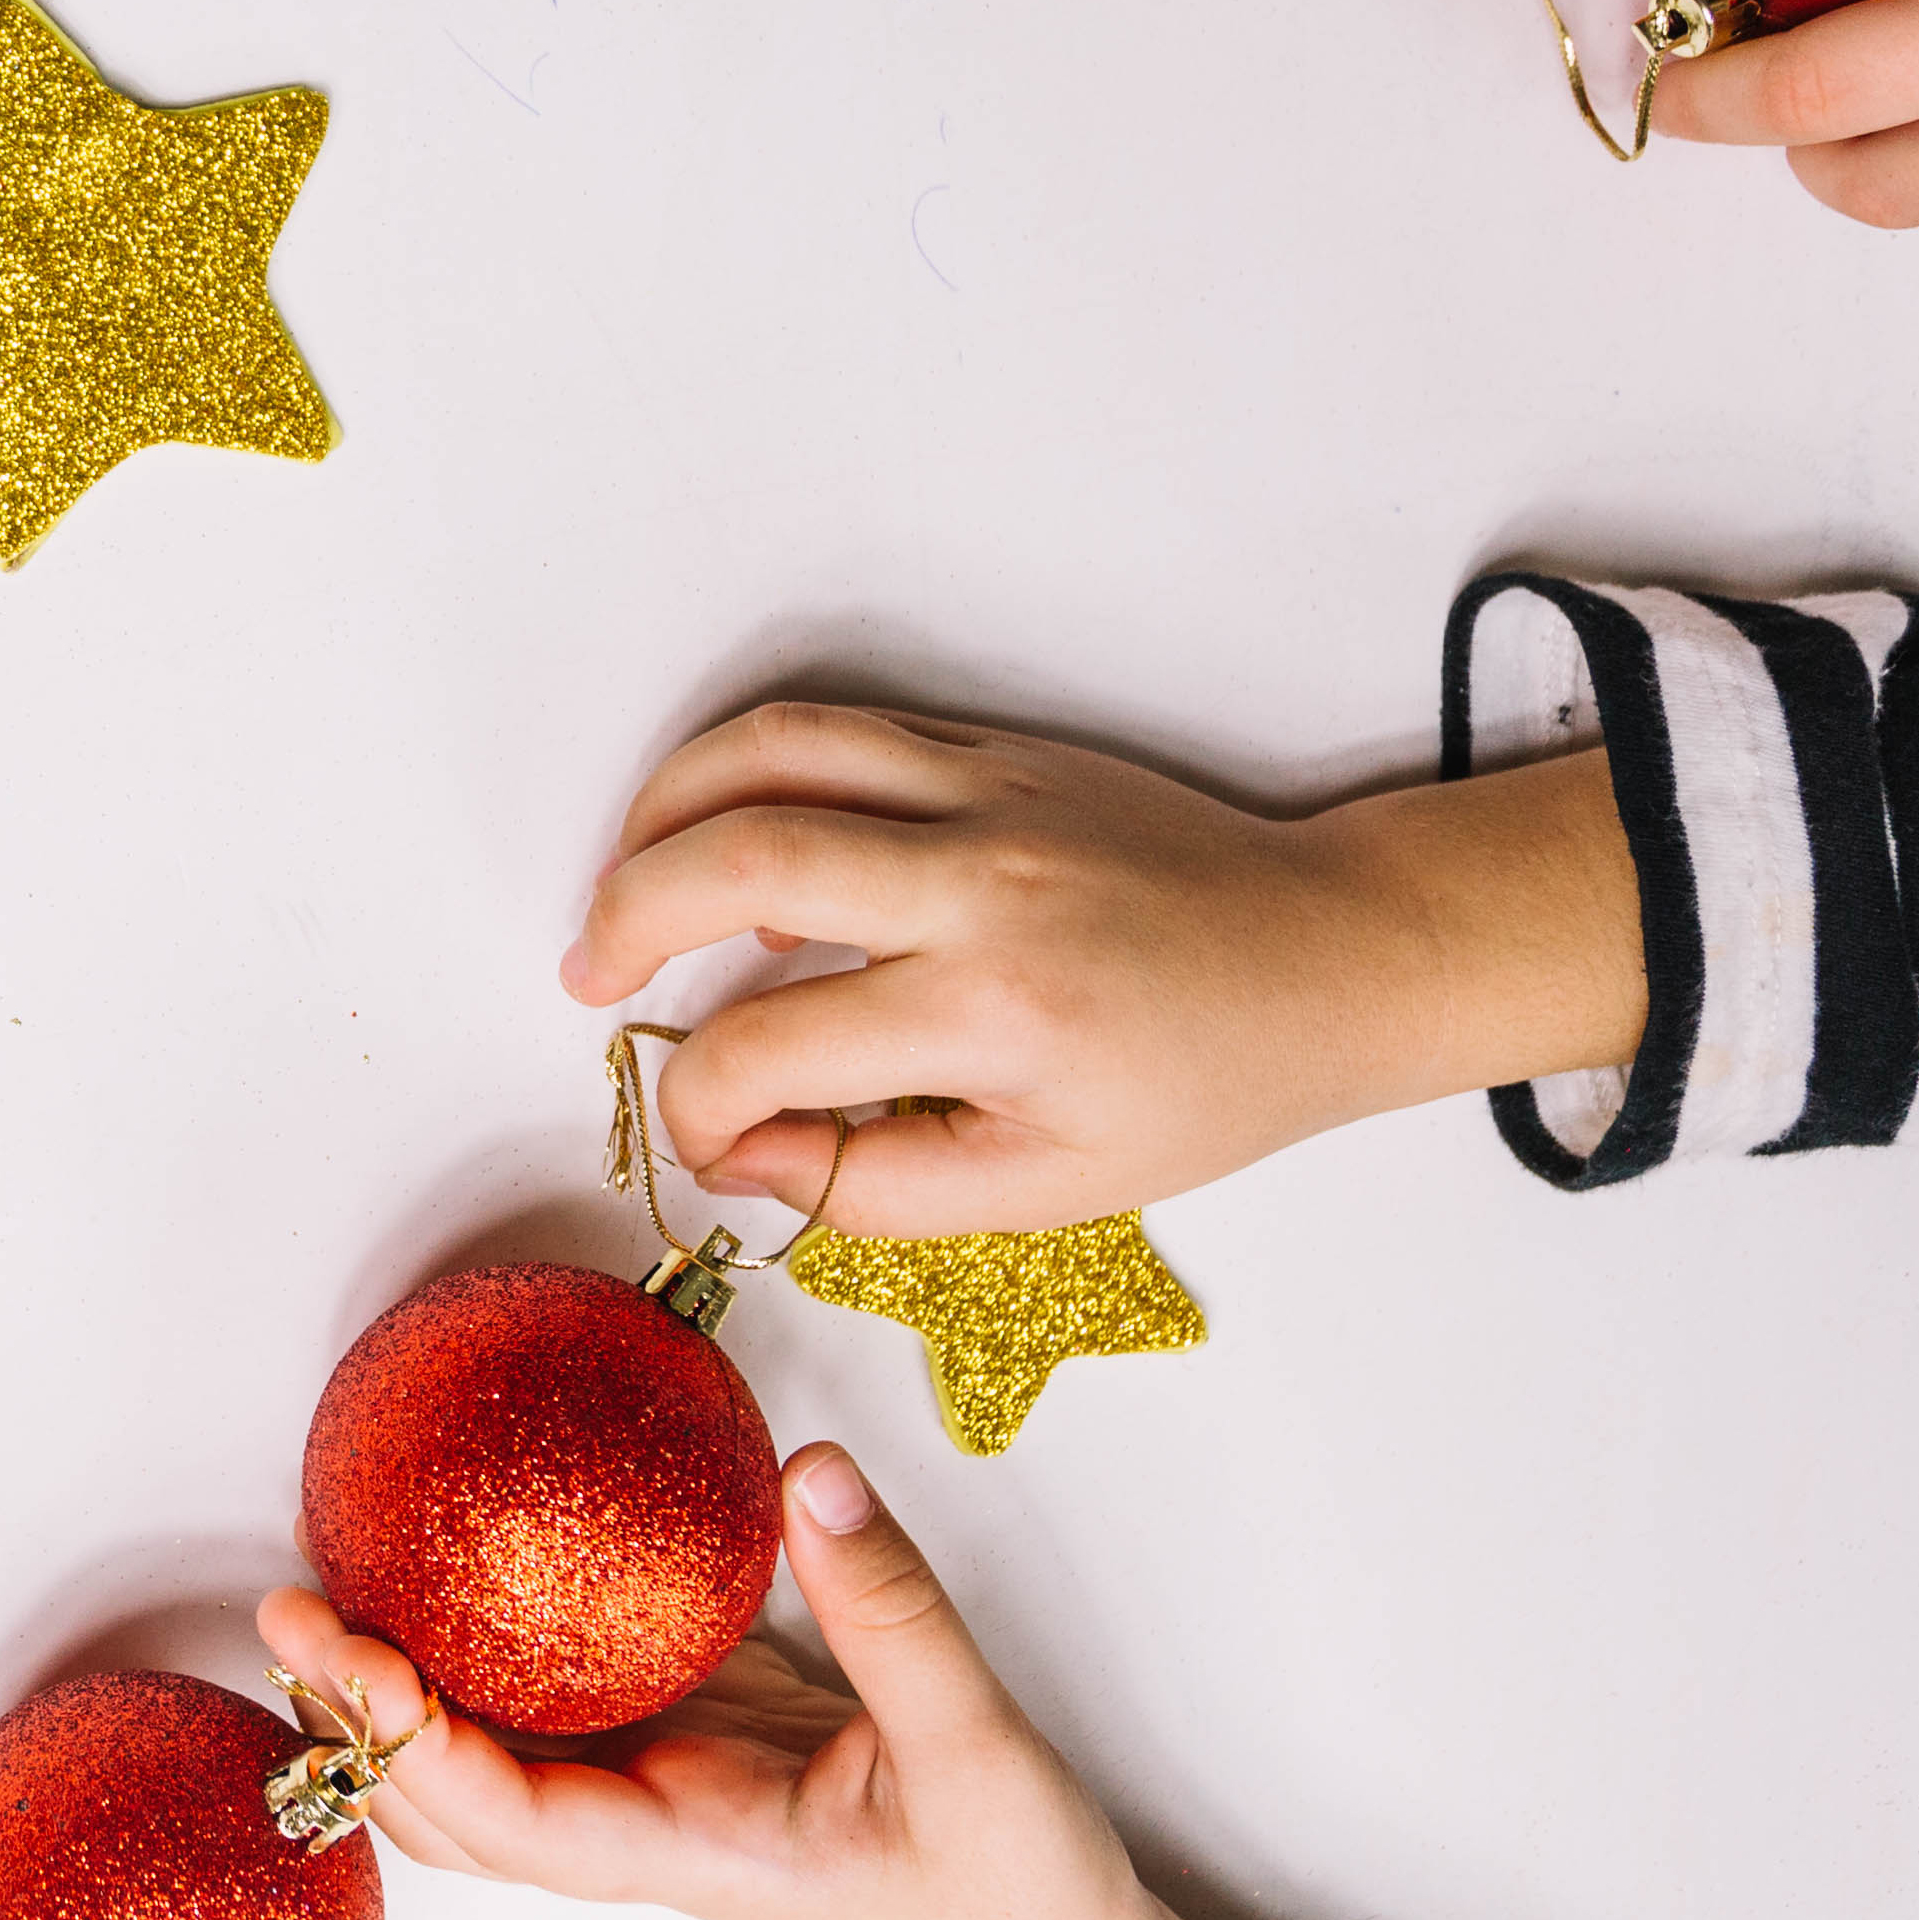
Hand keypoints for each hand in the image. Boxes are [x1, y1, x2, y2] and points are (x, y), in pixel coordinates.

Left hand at [261, 1446, 1305, 1919]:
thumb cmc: (1020, 1905)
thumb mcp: (974, 1748)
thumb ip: (891, 1611)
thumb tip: (807, 1475)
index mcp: (691, 1852)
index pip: (513, 1819)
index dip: (414, 1742)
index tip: (345, 1655)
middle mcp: (652, 1830)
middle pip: (457, 1805)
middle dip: (361, 1719)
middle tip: (288, 1601)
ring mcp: (669, 1791)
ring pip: (498, 1762)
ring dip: (407, 1696)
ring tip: (335, 1589)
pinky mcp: (703, 1746)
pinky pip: (574, 1701)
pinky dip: (504, 1652)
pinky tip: (475, 1571)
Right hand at [561, 705, 1641, 1232]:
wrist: (1331, 958)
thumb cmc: (1204, 1085)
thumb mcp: (1048, 1188)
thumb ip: (875, 1185)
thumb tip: (740, 1156)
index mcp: (996, 1012)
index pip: (771, 1047)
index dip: (700, 1105)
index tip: (704, 1135)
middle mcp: (980, 881)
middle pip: (735, 859)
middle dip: (624, 920)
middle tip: (587, 980)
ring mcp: (986, 792)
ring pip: (768, 753)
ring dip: (661, 817)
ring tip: (625, 890)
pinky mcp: (994, 748)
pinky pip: (833, 731)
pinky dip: (748, 778)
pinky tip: (731, 849)